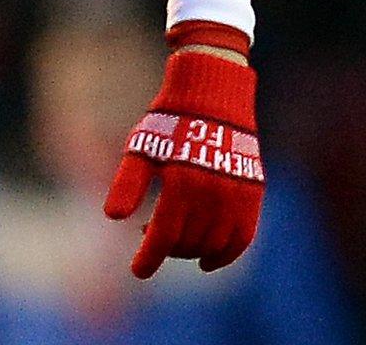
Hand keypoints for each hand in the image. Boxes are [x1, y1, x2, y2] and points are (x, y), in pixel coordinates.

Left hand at [104, 48, 264, 276]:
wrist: (213, 94)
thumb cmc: (168, 121)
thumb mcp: (141, 149)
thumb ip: (127, 184)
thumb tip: (113, 218)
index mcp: (181, 183)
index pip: (163, 236)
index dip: (148, 258)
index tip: (137, 272)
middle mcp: (212, 193)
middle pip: (186, 243)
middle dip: (165, 249)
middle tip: (148, 238)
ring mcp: (236, 195)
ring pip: (213, 244)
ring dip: (191, 252)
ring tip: (173, 241)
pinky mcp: (253, 194)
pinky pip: (242, 238)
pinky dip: (226, 254)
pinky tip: (207, 261)